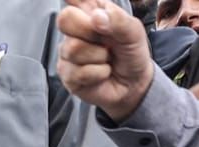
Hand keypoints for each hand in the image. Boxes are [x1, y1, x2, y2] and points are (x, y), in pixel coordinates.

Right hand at [56, 0, 157, 122]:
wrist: (133, 83)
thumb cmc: (131, 53)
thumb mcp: (134, 33)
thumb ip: (119, 20)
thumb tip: (96, 17)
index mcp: (91, 12)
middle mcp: (75, 30)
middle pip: (64, 19)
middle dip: (88, 30)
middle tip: (106, 40)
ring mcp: (68, 53)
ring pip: (73, 48)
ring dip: (99, 56)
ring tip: (107, 59)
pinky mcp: (67, 75)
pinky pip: (78, 72)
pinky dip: (98, 73)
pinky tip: (102, 73)